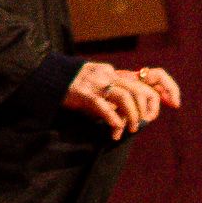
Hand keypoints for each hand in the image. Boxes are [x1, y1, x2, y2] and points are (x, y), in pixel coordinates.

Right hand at [62, 60, 180, 138]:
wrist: (48, 78)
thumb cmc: (74, 86)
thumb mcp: (96, 83)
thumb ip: (112, 90)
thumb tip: (131, 109)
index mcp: (111, 72)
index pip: (142, 83)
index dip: (152, 100)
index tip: (152, 116)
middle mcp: (107, 75)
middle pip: (137, 90)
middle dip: (144, 111)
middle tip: (142, 124)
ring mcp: (95, 83)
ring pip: (124, 97)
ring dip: (132, 116)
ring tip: (130, 129)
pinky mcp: (83, 94)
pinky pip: (103, 107)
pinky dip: (113, 119)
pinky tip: (115, 129)